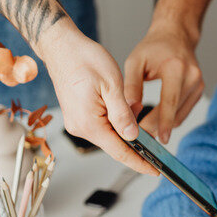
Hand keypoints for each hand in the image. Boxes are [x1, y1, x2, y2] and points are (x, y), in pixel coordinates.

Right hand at [36, 20, 156, 174]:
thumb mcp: (112, 86)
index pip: (120, 152)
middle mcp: (80, 127)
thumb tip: (133, 137)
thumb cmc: (84, 59)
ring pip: (109, 133)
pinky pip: (101, 124)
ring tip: (136, 105)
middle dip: (135, 140)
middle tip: (153, 131)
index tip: (155, 171)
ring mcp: (77, 122)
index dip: (139, 162)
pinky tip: (124, 105)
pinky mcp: (78, 115)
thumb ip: (123, 115)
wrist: (61, 46)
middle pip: (115, 145)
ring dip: (126, 125)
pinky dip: (116, 119)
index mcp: (89, 124)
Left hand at [123, 21, 203, 143]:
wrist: (175, 36)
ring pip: (180, 115)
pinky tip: (157, 122)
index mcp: (176, 68)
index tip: (150, 137)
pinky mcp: (199, 91)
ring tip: (146, 130)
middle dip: (158, 128)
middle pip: (175, 112)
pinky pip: (183, 111)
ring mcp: (198, 84)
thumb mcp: (135, 61)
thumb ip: (131, 86)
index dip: (161, 123)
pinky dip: (170, 119)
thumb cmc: (154, 48)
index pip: (169, 102)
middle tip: (142, 138)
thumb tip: (129, 110)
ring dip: (164, 126)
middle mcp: (192, 76)